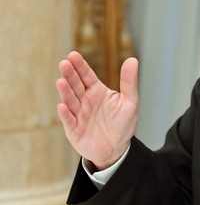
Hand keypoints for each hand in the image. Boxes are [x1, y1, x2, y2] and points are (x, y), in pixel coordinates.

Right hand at [55, 51, 138, 169]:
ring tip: (61, 81)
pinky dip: (66, 114)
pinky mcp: (74, 130)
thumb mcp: (130, 101)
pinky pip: (69, 121)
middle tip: (64, 63)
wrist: (117, 149)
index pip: (87, 76)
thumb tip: (132, 59)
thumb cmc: (123, 124)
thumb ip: (129, 82)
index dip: (80, 66)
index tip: (73, 55)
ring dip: (65, 92)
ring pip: (70, 101)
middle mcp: (85, 101)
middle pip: (76, 85)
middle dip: (70, 75)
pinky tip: (63, 106)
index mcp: (97, 91)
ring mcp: (78, 114)